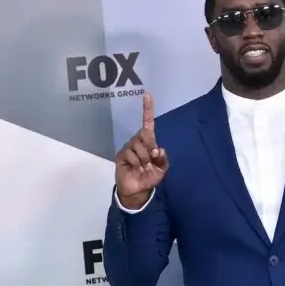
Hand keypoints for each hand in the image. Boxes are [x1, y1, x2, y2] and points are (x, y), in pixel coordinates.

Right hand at [114, 93, 168, 207]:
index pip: (147, 123)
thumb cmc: (150, 176)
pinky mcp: (121, 155)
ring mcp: (128, 147)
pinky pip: (130, 154)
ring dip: (144, 159)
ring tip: (143, 168)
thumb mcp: (162, 169)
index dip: (147, 109)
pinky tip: (137, 169)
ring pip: (138, 146)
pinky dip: (137, 163)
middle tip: (152, 160)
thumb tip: (158, 149)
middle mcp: (137, 141)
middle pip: (144, 134)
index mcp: (148, 142)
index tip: (147, 95)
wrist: (138, 190)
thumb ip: (163, 159)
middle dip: (150, 148)